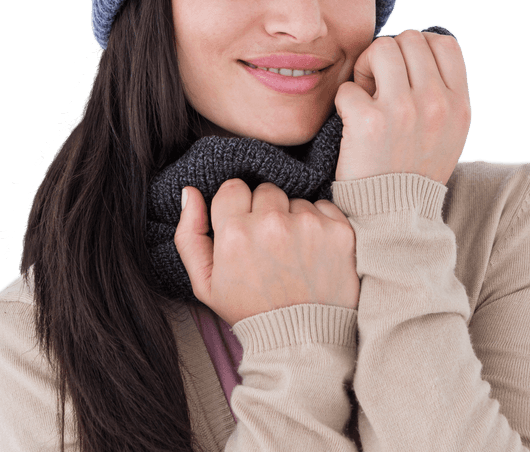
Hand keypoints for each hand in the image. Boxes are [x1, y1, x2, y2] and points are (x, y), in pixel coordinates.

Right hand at [174, 179, 359, 326]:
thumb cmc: (250, 311)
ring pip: (296, 200)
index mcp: (235, 232)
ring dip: (294, 219)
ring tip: (292, 254)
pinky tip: (314, 252)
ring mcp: (309, 225)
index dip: (237, 207)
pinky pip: (324, 207)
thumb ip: (190, 234)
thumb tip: (190, 192)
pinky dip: (320, 224)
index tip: (243, 227)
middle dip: (266, 211)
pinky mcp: (339, 230)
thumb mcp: (206, 284)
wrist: (302, 342)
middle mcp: (272, 223)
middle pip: (266, 190)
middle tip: (269, 245)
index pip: (233, 187)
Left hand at [333, 29, 471, 184]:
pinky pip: (349, 86)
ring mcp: (404, 111)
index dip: (418, 47)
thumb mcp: (448, 132)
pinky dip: (344, 101)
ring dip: (366, 67)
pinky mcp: (369, 122)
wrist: (394, 218)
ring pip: (380, 48)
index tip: (405, 71)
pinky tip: (350, 121)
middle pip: (409, 38)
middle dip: (389, 55)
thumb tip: (423, 43)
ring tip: (365, 96)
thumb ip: (443, 91)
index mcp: (459, 104)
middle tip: (379, 85)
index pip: (443, 42)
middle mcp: (436, 103)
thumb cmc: (414, 171)